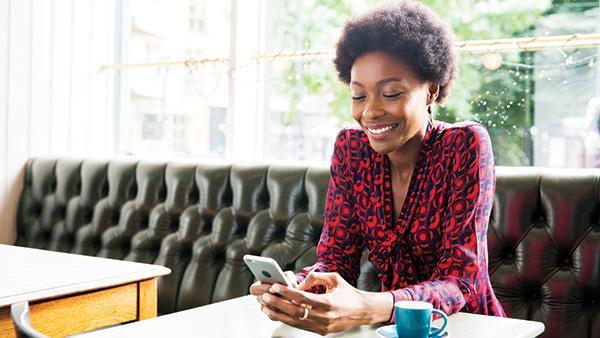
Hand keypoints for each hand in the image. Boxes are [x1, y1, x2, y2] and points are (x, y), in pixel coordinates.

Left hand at [257, 272, 392, 335]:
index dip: (287, 292)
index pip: (303, 298)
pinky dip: (285, 319)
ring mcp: (321, 327)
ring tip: (264, 305)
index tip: (275, 286)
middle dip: (277, 303)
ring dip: (277, 313)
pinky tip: (275, 313)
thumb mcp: (335, 278)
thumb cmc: (349, 294)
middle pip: (295, 311)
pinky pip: (299, 326)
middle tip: (264, 296)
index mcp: (328, 303)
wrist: (363, 312)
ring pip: (294, 321)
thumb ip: (316, 277)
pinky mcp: (319, 332)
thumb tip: (299, 281)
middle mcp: (324, 317)